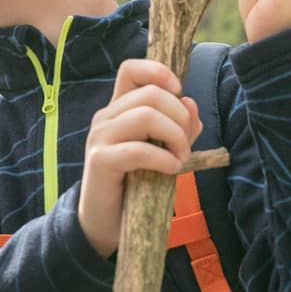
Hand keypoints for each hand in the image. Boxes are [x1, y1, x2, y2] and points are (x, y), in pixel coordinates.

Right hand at [78, 59, 200, 257]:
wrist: (105, 221)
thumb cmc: (136, 184)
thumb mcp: (164, 151)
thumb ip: (179, 127)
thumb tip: (190, 103)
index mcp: (119, 109)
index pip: (131, 70)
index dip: (158, 72)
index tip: (178, 93)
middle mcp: (106, 117)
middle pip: (150, 93)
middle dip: (180, 118)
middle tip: (184, 146)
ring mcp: (100, 137)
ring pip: (146, 115)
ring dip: (175, 138)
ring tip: (178, 159)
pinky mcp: (100, 161)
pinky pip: (139, 149)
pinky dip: (164, 159)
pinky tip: (170, 170)